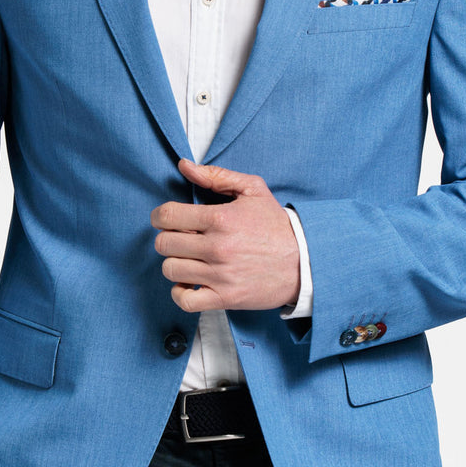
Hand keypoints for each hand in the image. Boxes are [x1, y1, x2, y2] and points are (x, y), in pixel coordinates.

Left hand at [150, 158, 300, 312]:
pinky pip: (185, 300)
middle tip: (180, 238)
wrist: (305, 261)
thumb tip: (184, 166)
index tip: (165, 219)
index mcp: (221, 218)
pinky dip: (180, 293)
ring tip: (187, 259)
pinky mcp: (226, 298)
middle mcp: (217, 247)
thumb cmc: (276, 225)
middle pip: (164, 243)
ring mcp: (220, 275)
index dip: (160, 216)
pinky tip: (188, 283)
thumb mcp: (252, 190)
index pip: (167, 215)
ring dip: (174, 263)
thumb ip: (216, 176)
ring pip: (170, 269)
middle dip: (167, 238)